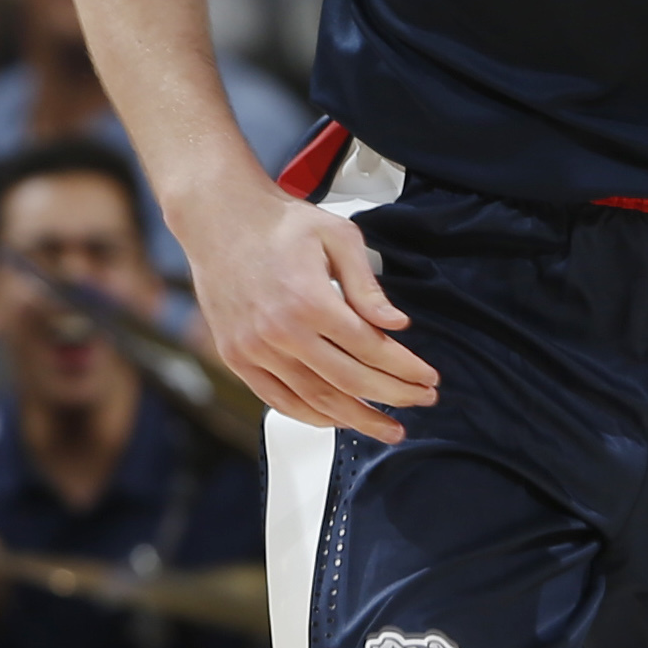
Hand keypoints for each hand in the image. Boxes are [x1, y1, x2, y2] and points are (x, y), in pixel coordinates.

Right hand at [172, 178, 436, 444]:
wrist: (219, 218)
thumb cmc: (280, 223)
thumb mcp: (337, 236)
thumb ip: (367, 286)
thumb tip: (397, 324)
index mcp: (309, 300)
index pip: (370, 348)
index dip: (405, 369)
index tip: (428, 378)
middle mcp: (280, 332)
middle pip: (349, 381)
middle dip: (392, 397)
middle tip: (420, 402)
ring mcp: (254, 349)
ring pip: (315, 400)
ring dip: (356, 419)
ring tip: (387, 429)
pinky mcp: (237, 357)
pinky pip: (279, 400)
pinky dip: (312, 416)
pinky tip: (338, 420)